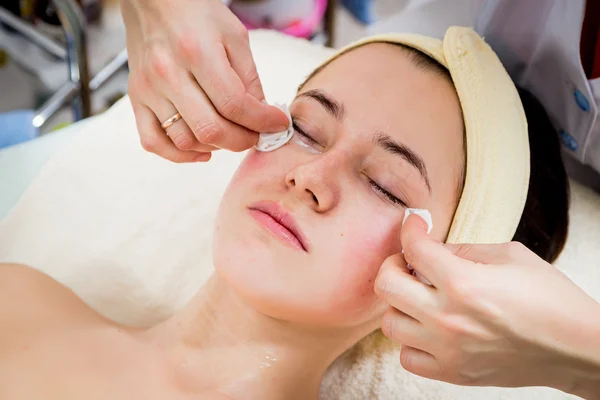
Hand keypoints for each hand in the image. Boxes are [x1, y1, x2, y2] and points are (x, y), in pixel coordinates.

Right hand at [121, 0, 288, 161]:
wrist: (152, 0)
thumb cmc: (197, 13)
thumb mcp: (234, 36)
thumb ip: (249, 79)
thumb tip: (262, 116)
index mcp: (197, 53)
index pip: (235, 105)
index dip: (262, 122)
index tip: (277, 124)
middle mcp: (168, 73)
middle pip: (211, 130)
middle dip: (243, 140)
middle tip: (256, 135)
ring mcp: (149, 89)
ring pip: (185, 141)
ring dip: (216, 147)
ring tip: (231, 134)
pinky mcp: (136, 98)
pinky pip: (153, 142)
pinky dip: (180, 155)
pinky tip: (202, 151)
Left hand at [375, 214, 599, 395]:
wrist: (576, 348)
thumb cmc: (549, 298)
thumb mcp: (510, 256)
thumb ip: (463, 250)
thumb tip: (432, 248)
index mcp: (463, 283)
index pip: (414, 248)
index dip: (409, 229)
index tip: (414, 225)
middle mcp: (448, 319)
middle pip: (386, 286)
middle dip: (393, 264)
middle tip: (408, 260)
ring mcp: (447, 350)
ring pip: (390, 323)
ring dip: (400, 304)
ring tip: (418, 296)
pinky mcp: (453, 373)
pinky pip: (407, 358)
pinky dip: (411, 340)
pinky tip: (427, 327)